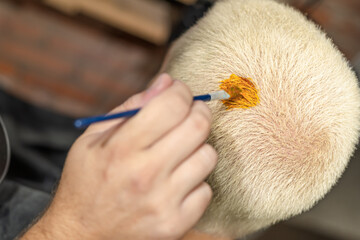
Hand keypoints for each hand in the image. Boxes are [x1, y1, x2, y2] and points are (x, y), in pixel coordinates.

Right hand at [21, 74, 217, 239]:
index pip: (171, 105)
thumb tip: (166, 82)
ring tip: (180, 150)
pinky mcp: (175, 223)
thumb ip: (131, 107)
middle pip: (198, 126)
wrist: (82, 234)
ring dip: (198, 147)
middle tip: (190, 112)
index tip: (179, 92)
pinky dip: (196, 180)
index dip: (181, 91)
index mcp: (122, 148)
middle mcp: (145, 174)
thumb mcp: (94, 138)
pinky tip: (178, 180)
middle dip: (198, 110)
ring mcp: (163, 202)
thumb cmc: (86, 181)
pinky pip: (207, 189)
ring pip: (208, 156)